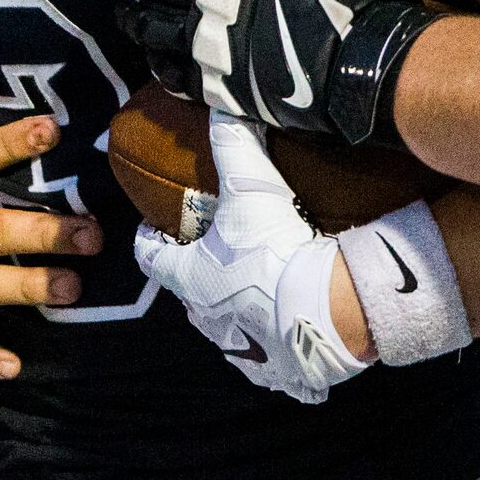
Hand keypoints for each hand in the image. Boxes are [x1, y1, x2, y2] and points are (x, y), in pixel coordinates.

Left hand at [134, 113, 367, 403]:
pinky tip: (298, 332)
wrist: (328, 310)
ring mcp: (245, 352)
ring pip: (231, 332)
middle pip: (192, 296)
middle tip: (219, 252)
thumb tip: (221, 104)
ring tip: (260, 290)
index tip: (156, 229)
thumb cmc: (274, 249)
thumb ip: (234, 143)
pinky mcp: (285, 375)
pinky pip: (278, 365)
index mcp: (189, 279)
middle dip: (200, 277)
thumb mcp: (251, 188)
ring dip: (240, 314)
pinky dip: (283, 350)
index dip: (151, 240)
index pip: (151, 258)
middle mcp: (209, 320)